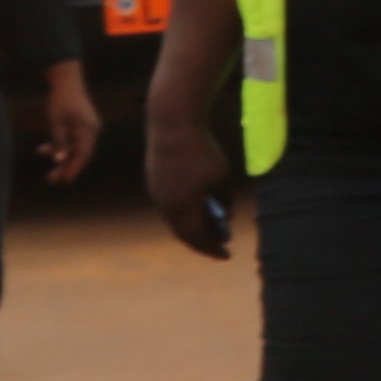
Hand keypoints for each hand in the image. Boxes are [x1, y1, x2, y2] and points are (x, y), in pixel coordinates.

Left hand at [31, 65, 101, 186]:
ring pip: (74, 147)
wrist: (66, 79)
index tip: (64, 180)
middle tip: (52, 180)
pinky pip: (71, 140)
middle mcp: (91, 130)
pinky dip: (60, 145)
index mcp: (88, 129)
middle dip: (66, 166)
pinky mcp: (80, 125)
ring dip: (60, 156)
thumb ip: (59, 141)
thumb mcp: (56, 121)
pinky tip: (44, 149)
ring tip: (45, 164)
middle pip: (80, 153)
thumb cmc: (60, 99)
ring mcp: (86, 127)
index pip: (82, 154)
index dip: (73, 168)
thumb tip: (60, 160)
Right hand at [146, 102, 233, 256]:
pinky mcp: (153, 179)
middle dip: (202, 240)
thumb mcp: (222, 178)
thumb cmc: (202, 151)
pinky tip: (196, 208)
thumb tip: (226, 215)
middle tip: (219, 245)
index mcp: (181, 209)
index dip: (213, 249)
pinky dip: (184, 210)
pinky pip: (169, 203)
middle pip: (183, 232)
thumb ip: (224, 200)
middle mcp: (164, 205)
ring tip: (210, 227)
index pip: (197, 239)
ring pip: (174, 217)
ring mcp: (155, 192)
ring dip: (192, 225)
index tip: (227, 256)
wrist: (172, 124)